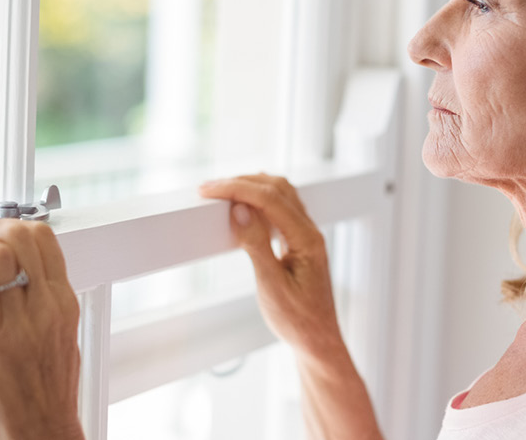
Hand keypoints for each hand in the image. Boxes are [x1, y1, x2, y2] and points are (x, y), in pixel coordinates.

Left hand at [0, 219, 83, 439]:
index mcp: (64, 305)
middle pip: (21, 238)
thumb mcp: (60, 341)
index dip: (14, 224)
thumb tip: (27, 284)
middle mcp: (46, 307)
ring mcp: (20, 322)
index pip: (46, 241)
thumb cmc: (45, 397)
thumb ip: (47, 308)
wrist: (40, 431)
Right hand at [200, 174, 383, 438]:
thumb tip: (240, 210)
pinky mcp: (299, 243)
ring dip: (251, 187)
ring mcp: (306, 236)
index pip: (270, 199)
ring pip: (281, 195)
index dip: (237, 188)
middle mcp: (310, 232)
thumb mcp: (271, 286)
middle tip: (209, 189)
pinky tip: (244, 207)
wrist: (317, 342)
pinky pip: (281, 209)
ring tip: (221, 193)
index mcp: (307, 239)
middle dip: (242, 182)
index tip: (208, 190)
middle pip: (277, 188)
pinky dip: (259, 201)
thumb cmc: (298, 321)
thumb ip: (256, 245)